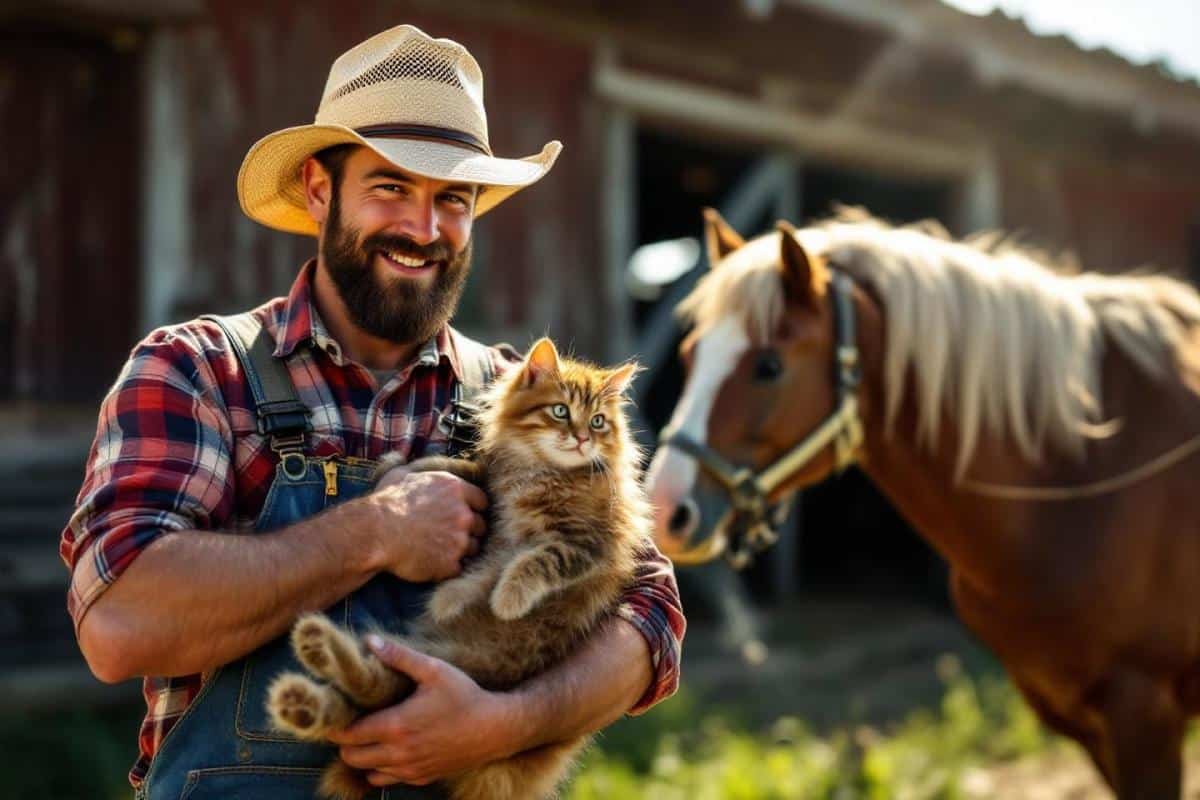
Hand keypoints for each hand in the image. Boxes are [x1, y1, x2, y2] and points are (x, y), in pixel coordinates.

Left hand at [328, 635, 526, 786]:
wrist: (495, 729)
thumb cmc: (464, 696)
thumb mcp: (433, 670)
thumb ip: (399, 656)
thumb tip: (369, 641)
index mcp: (397, 725)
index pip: (348, 735)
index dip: (337, 725)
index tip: (340, 712)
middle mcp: (399, 753)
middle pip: (351, 757)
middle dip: (346, 741)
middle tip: (355, 722)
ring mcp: (410, 769)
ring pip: (367, 772)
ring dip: (364, 756)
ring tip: (372, 736)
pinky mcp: (421, 777)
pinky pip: (388, 780)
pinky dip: (382, 768)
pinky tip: (392, 749)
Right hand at [368, 470, 487, 582]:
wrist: (374, 533)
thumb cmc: (384, 503)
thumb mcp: (398, 475)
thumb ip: (409, 466)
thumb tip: (401, 458)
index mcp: (455, 489)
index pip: (482, 501)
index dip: (473, 508)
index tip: (464, 514)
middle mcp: (463, 514)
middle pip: (481, 526)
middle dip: (470, 530)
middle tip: (452, 534)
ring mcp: (459, 540)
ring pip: (473, 548)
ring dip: (461, 550)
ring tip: (442, 549)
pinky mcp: (450, 564)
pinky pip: (458, 567)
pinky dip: (448, 567)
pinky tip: (434, 563)